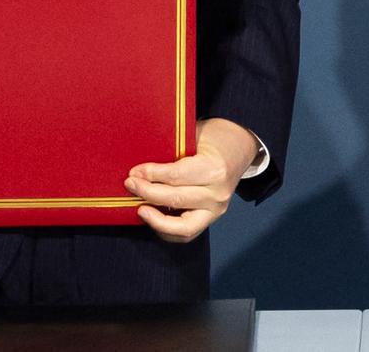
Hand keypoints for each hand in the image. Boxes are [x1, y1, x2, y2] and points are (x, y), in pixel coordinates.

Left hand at [126, 118, 258, 242]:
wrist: (238, 147)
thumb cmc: (213, 138)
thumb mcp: (195, 134)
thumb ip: (172, 149)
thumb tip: (142, 162)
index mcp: (215, 169)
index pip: (177, 176)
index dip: (152, 175)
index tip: (134, 172)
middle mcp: (217, 193)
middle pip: (176, 199)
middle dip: (147, 193)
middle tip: (130, 185)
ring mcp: (216, 209)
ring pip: (182, 225)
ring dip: (156, 219)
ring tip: (139, 208)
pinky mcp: (211, 218)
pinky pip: (186, 233)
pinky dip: (167, 230)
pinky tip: (152, 218)